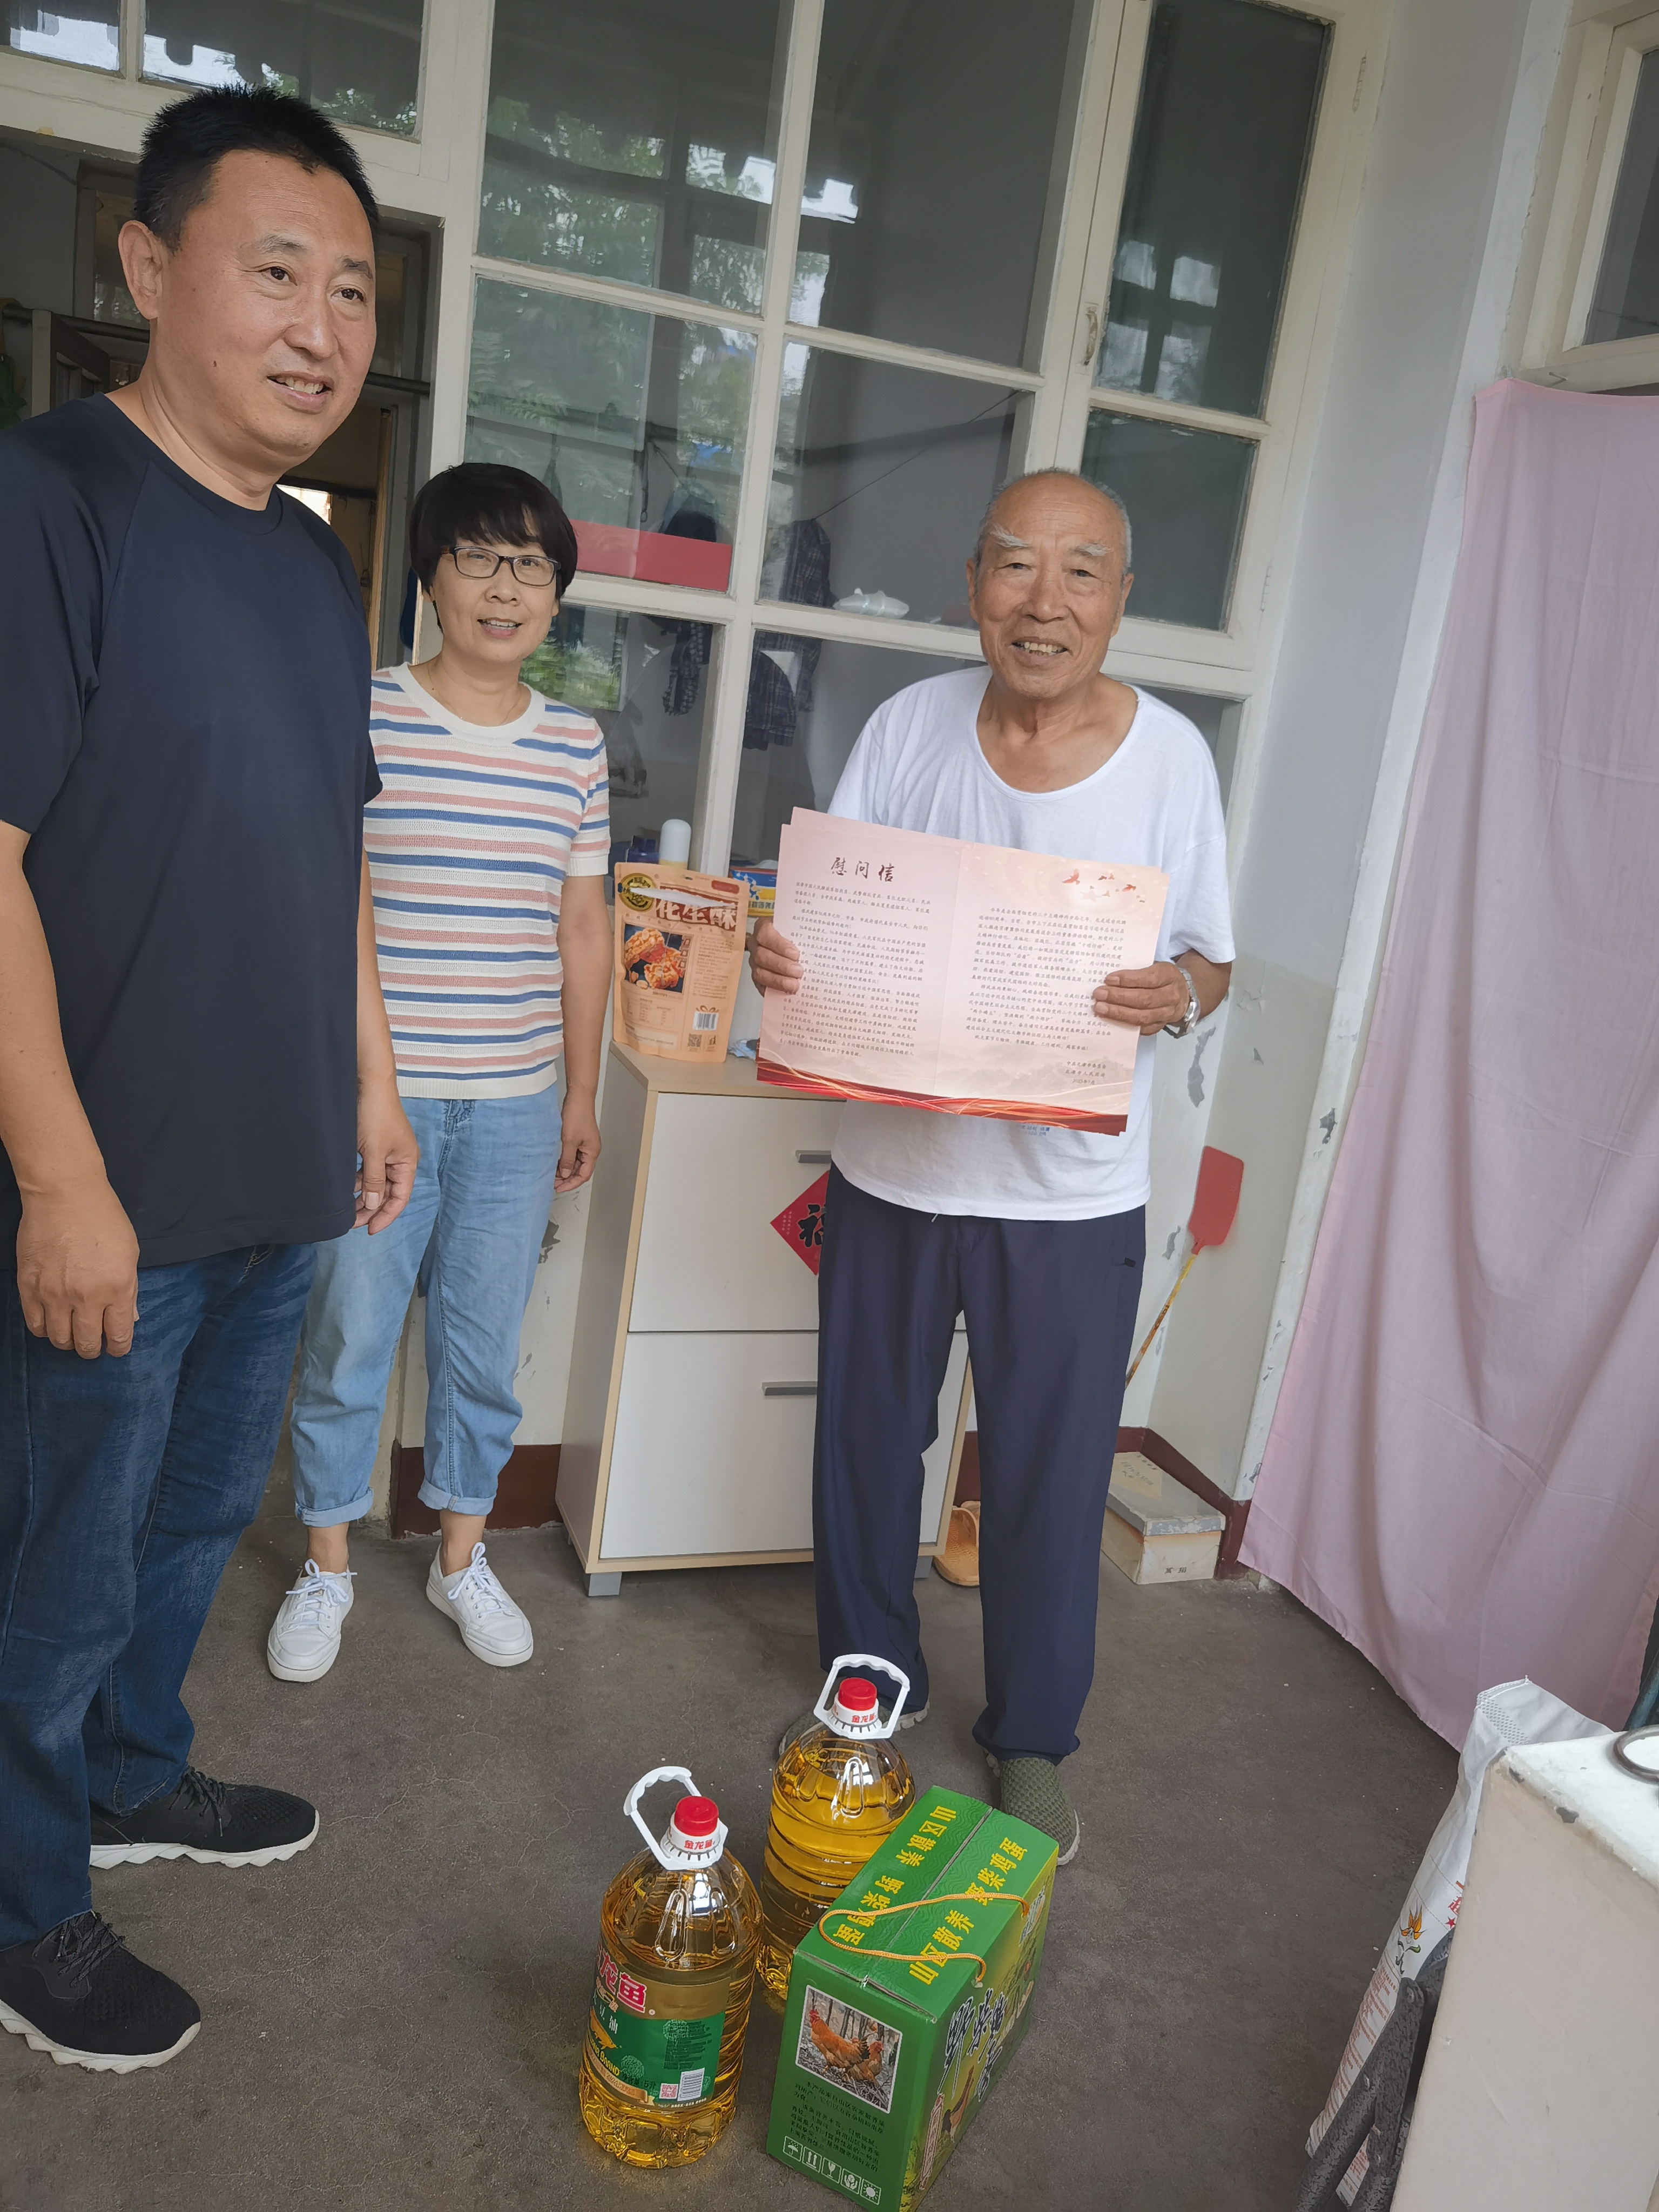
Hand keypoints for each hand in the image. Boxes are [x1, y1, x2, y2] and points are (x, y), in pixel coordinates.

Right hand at [16, 1175, 140, 1357]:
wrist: (65, 1196)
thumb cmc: (104, 1220)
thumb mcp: (130, 1255)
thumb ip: (128, 1290)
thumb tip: (127, 1319)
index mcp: (116, 1289)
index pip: (118, 1335)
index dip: (118, 1348)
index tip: (117, 1349)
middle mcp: (86, 1297)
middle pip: (86, 1343)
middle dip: (92, 1349)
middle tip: (93, 1345)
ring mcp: (54, 1294)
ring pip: (58, 1338)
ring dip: (67, 1341)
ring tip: (72, 1333)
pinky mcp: (29, 1287)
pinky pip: (34, 1323)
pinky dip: (44, 1329)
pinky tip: (51, 1322)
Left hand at [357, 1081, 417, 1231]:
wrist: (368, 1083)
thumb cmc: (375, 1114)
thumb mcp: (373, 1152)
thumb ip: (373, 1181)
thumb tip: (372, 1205)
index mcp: (407, 1162)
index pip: (399, 1198)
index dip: (385, 1216)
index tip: (369, 1230)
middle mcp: (400, 1159)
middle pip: (388, 1193)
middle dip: (371, 1209)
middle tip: (352, 1223)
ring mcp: (387, 1152)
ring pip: (377, 1183)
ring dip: (364, 1196)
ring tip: (347, 1210)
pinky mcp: (375, 1145)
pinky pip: (369, 1170)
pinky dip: (359, 1181)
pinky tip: (347, 1188)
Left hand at [555, 1090, 600, 1192]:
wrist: (578, 1097)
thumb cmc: (577, 1115)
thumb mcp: (569, 1141)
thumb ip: (567, 1160)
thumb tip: (565, 1174)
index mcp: (592, 1151)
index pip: (583, 1175)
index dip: (571, 1184)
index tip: (559, 1188)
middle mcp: (590, 1149)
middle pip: (580, 1170)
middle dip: (567, 1178)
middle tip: (553, 1183)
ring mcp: (585, 1144)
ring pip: (575, 1163)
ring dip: (565, 1170)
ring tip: (552, 1175)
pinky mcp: (579, 1138)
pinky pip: (572, 1154)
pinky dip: (564, 1160)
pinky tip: (555, 1162)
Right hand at [750, 918, 802, 995]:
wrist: (792, 944)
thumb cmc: (795, 935)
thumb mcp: (799, 927)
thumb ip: (805, 932)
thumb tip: (824, 938)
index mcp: (763, 927)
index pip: (765, 934)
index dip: (779, 945)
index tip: (795, 953)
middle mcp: (756, 945)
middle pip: (762, 956)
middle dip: (781, 965)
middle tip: (799, 971)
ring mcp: (755, 962)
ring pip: (760, 973)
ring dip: (778, 980)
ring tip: (794, 985)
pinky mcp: (758, 977)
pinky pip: (760, 986)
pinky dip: (773, 990)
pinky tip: (785, 992)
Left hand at [1094, 961, 1189, 1035]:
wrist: (1184, 993)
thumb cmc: (1162, 977)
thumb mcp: (1155, 967)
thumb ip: (1137, 972)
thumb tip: (1110, 979)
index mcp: (1169, 976)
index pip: (1148, 979)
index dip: (1128, 980)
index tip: (1108, 979)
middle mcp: (1171, 996)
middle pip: (1144, 999)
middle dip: (1118, 997)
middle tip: (1098, 995)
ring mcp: (1167, 1013)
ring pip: (1142, 1016)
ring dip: (1119, 1013)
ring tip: (1100, 1009)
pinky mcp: (1161, 1025)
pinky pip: (1143, 1028)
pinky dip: (1125, 1025)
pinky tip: (1110, 1020)